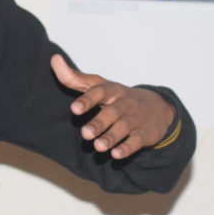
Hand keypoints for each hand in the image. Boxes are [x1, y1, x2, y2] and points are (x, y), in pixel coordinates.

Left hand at [50, 54, 175, 158]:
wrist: (159, 107)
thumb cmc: (120, 97)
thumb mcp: (99, 85)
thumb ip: (75, 78)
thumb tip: (54, 60)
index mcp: (113, 90)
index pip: (100, 91)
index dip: (88, 99)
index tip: (75, 109)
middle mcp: (125, 103)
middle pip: (112, 112)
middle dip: (99, 123)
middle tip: (85, 134)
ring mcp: (137, 118)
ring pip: (124, 127)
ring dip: (111, 137)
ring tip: (99, 147)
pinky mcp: (146, 133)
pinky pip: (137, 140)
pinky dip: (128, 148)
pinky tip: (116, 154)